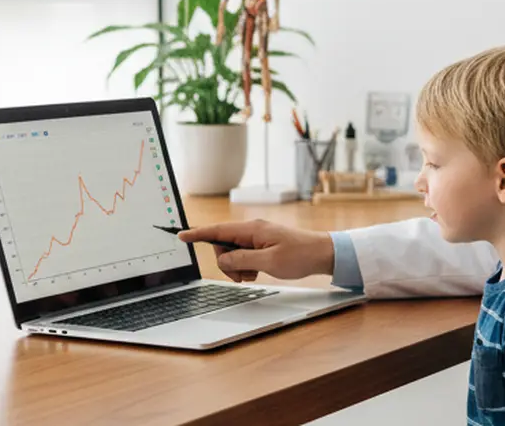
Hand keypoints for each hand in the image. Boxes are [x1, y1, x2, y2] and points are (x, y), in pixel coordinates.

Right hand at [177, 220, 333, 282]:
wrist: (323, 254)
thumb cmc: (300, 256)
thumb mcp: (268, 262)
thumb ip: (242, 260)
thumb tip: (222, 259)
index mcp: (252, 229)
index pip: (218, 230)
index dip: (198, 234)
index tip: (181, 236)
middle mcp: (253, 230)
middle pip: (223, 245)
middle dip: (227, 262)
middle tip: (243, 276)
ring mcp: (258, 237)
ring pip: (233, 253)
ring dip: (238, 267)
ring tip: (254, 274)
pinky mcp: (262, 244)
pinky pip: (244, 255)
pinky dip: (246, 266)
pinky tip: (257, 272)